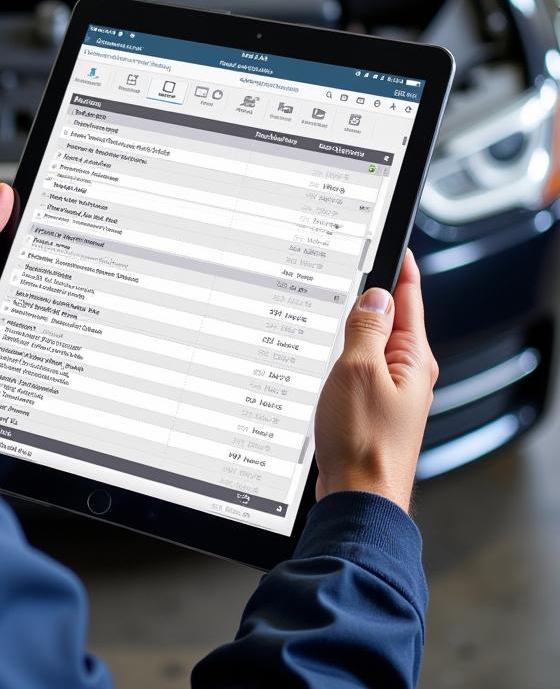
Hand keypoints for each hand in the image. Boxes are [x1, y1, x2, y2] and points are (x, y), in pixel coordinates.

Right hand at [314, 251, 438, 512]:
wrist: (357, 497)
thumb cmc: (363, 441)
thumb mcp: (357, 369)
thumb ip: (366, 328)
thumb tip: (376, 296)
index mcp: (414, 359)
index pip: (409, 299)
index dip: (400, 268)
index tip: (395, 244)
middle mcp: (407, 374)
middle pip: (391, 319)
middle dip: (372, 293)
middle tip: (353, 264)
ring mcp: (388, 392)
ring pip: (370, 344)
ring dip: (353, 325)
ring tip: (336, 302)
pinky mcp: (369, 408)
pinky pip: (357, 368)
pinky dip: (343, 353)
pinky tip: (327, 352)